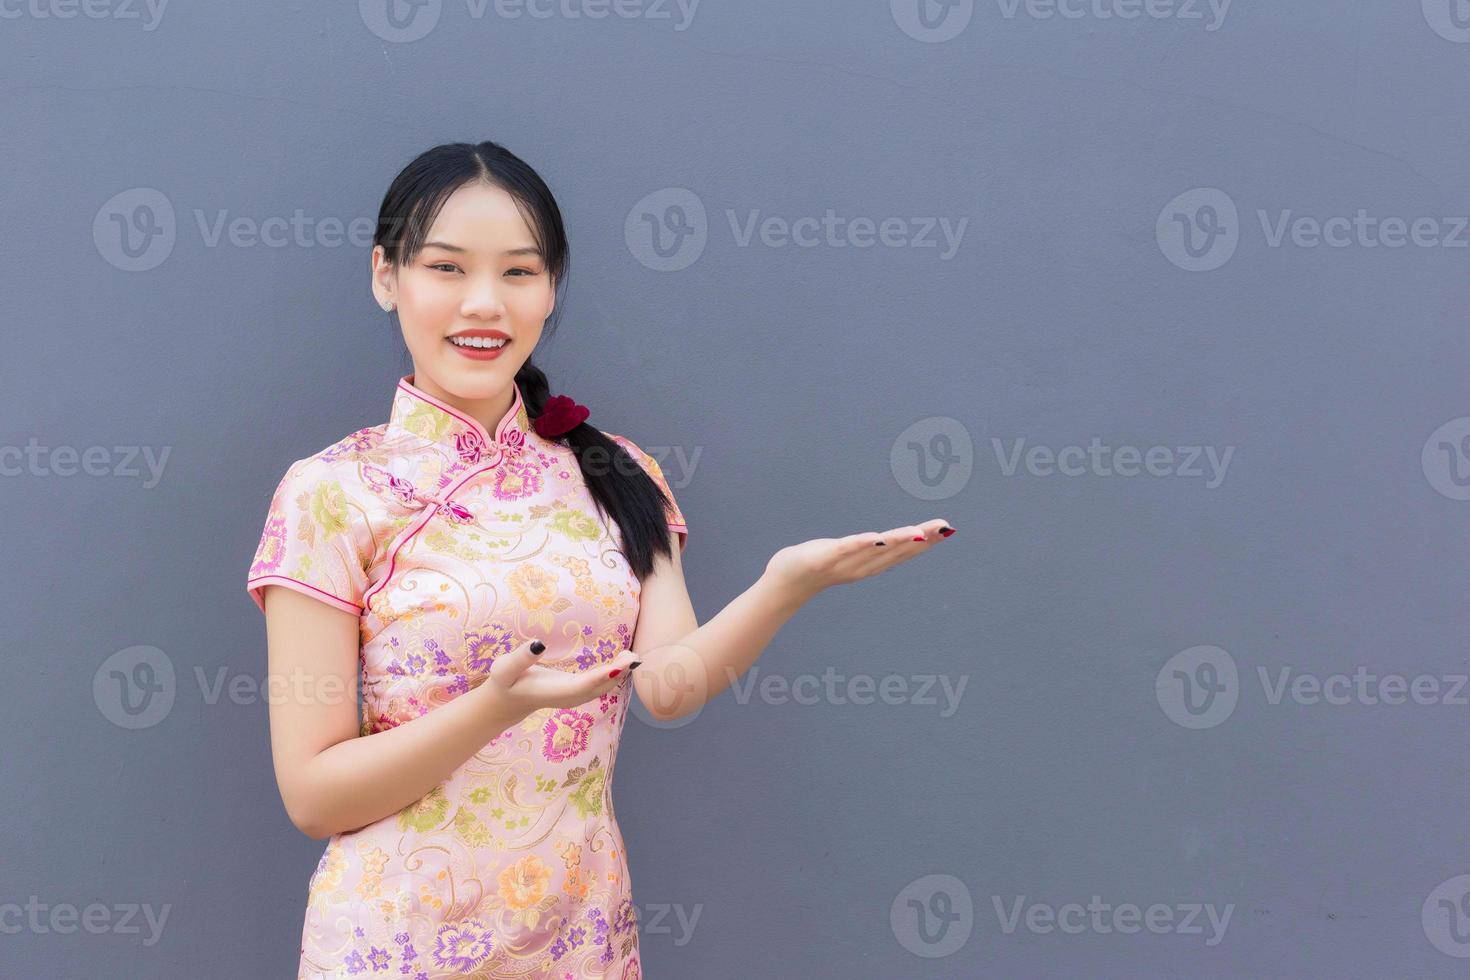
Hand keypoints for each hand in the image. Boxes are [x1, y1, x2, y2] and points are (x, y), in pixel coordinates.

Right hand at [476, 639, 639, 712]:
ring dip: (619, 673)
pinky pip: (600, 684)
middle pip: (598, 687)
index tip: (618, 667)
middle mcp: (568, 697)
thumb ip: (520, 658)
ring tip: (632, 655)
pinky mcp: (577, 693)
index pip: (580, 686)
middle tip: (633, 656)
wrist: (507, 703)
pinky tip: (624, 661)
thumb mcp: (504, 669)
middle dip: (618, 673)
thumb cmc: (504, 683)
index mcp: (552, 692)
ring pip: (602, 687)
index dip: (600, 677)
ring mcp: (574, 697)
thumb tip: (538, 644)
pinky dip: (614, 673)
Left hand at [764, 519, 955, 599]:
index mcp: (869, 565)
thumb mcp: (848, 555)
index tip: (948, 530)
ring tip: (919, 531)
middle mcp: (861, 566)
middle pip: (896, 551)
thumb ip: (868, 550)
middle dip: (922, 539)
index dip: (926, 542)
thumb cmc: (817, 565)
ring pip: (876, 550)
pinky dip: (861, 544)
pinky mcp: (824, 558)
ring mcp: (843, 563)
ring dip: (898, 541)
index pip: (902, 552)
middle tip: (945, 527)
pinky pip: (845, 549)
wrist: (785, 583)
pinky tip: (876, 538)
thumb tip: (886, 540)